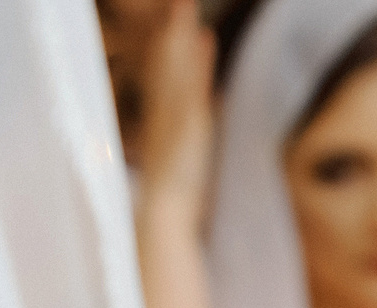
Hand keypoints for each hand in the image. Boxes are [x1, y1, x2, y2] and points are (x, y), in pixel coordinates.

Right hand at [137, 0, 217, 215]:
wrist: (164, 217)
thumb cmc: (178, 191)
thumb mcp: (191, 151)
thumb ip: (199, 120)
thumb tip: (213, 96)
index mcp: (165, 118)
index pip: (167, 73)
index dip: (172, 44)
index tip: (178, 16)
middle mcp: (166, 112)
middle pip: (169, 61)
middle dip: (175, 29)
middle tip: (182, 0)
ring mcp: (174, 117)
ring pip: (177, 67)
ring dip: (182, 37)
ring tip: (187, 7)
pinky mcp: (186, 126)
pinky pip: (191, 85)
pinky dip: (196, 65)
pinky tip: (203, 42)